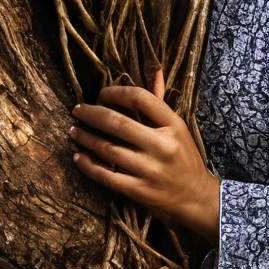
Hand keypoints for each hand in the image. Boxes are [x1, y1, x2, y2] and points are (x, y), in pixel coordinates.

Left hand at [70, 69, 219, 244]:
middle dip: (92, 114)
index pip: (141, 99)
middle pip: (118, 123)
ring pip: (108, 149)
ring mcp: (150, 170)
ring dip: (86, 138)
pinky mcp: (139, 191)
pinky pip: (106, 176)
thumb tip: (155, 72)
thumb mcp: (178, 127)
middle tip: (77, 110)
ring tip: (73, 131)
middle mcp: (162, 146)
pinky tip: (78, 156)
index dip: (117, 93)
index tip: (101, 94)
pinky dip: (88, 165)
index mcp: (173, 125)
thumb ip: (160, 102)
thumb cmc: (184, 156)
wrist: (195, 196)